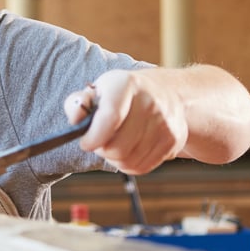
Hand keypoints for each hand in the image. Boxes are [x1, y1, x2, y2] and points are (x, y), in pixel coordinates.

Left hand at [63, 69, 187, 174]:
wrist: (167, 93)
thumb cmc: (122, 95)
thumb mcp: (97, 91)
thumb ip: (77, 104)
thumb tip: (76, 118)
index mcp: (126, 84)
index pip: (110, 117)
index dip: (94, 137)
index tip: (85, 143)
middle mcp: (150, 101)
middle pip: (118, 146)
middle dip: (102, 150)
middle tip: (100, 142)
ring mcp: (165, 122)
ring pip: (129, 160)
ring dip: (115, 159)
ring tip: (115, 144)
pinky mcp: (173, 140)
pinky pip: (142, 166)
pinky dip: (129, 164)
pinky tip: (129, 150)